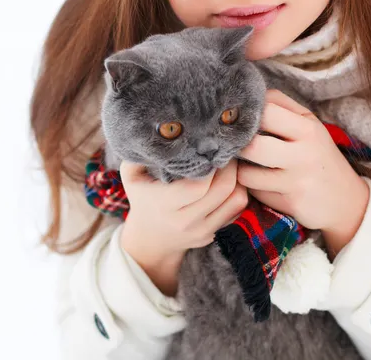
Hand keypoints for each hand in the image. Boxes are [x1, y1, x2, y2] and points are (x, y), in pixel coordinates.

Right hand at [120, 158, 248, 267]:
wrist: (149, 239)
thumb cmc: (142, 197)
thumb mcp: (132, 175)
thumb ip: (140, 154)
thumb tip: (157, 131)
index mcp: (165, 204)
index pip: (200, 185)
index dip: (211, 164)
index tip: (211, 148)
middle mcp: (186, 221)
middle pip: (223, 190)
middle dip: (230, 166)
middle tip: (226, 151)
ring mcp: (202, 230)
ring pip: (237, 200)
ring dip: (239, 179)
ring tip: (230, 165)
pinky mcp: (215, 233)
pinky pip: (238, 210)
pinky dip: (238, 192)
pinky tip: (229, 181)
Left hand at [237, 89, 369, 249]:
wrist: (346, 200)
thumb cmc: (318, 154)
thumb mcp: (309, 124)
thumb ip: (280, 105)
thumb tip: (247, 95)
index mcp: (308, 128)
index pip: (266, 111)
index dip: (246, 114)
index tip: (239, 119)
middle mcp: (304, 154)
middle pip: (252, 145)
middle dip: (237, 145)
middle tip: (234, 144)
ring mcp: (297, 181)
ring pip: (247, 173)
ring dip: (242, 170)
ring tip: (249, 165)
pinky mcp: (290, 204)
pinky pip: (256, 192)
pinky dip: (254, 187)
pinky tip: (263, 182)